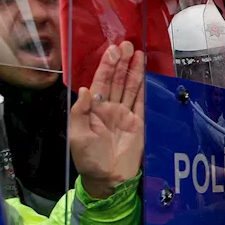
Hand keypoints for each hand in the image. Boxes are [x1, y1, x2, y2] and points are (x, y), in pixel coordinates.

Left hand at [70, 41, 144, 198]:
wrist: (109, 179)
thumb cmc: (89, 159)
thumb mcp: (78, 135)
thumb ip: (80, 112)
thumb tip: (86, 89)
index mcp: (93, 109)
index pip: (101, 82)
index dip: (106, 67)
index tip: (112, 51)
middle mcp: (109, 108)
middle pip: (117, 81)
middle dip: (121, 63)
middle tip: (126, 44)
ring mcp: (125, 114)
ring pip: (130, 87)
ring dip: (133, 70)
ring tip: (137, 53)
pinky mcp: (139, 122)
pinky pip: (142, 102)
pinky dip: (145, 88)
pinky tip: (146, 74)